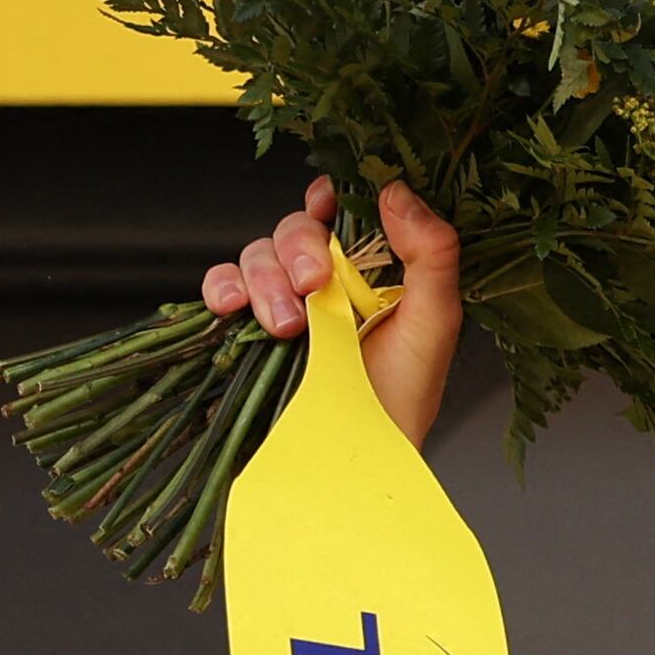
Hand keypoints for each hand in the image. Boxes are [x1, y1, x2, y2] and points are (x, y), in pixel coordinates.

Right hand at [201, 178, 464, 444]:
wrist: (358, 462)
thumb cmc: (402, 399)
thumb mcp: (434, 322)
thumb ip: (430, 252)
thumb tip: (395, 191)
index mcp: (369, 269)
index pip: (342, 211)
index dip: (331, 198)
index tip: (330, 205)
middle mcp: (323, 281)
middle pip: (295, 229)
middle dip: (299, 248)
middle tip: (314, 284)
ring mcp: (282, 304)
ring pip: (257, 254)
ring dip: (266, 279)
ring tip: (288, 326)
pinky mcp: (245, 331)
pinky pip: (219, 285)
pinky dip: (220, 287)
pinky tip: (233, 308)